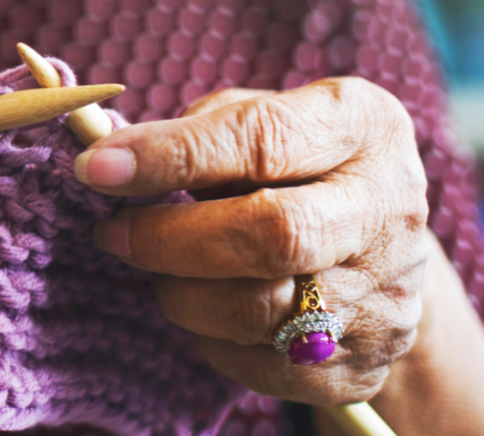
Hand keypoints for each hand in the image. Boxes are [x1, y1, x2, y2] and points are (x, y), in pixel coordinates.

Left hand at [72, 77, 432, 407]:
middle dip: (170, 237)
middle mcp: (387, 210)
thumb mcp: (261, 114)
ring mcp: (385, 294)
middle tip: (111, 233)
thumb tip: (112, 161)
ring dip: (182, 293)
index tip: (96, 169)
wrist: (378, 244)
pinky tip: (202, 305)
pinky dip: (213, 339)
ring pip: (262, 312)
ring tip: (157, 266)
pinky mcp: (364, 364)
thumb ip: (198, 129)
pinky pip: (266, 368)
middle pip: (275, 235)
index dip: (171, 156)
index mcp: (362, 127)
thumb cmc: (292, 163)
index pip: (261, 140)